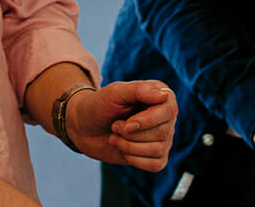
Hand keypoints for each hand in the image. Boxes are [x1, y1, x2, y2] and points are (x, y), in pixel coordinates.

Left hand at [61, 80, 178, 170]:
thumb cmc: (100, 105)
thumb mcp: (115, 92)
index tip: (127, 123)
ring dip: (129, 146)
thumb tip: (164, 96)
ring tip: (115, 136)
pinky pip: (156, 164)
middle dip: (132, 134)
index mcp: (161, 96)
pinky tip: (123, 149)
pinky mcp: (155, 156)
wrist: (84, 127)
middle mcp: (166, 117)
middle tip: (114, 126)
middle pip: (163, 133)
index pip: (169, 111)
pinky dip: (135, 160)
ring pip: (158, 150)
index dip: (148, 121)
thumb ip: (139, 90)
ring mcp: (163, 138)